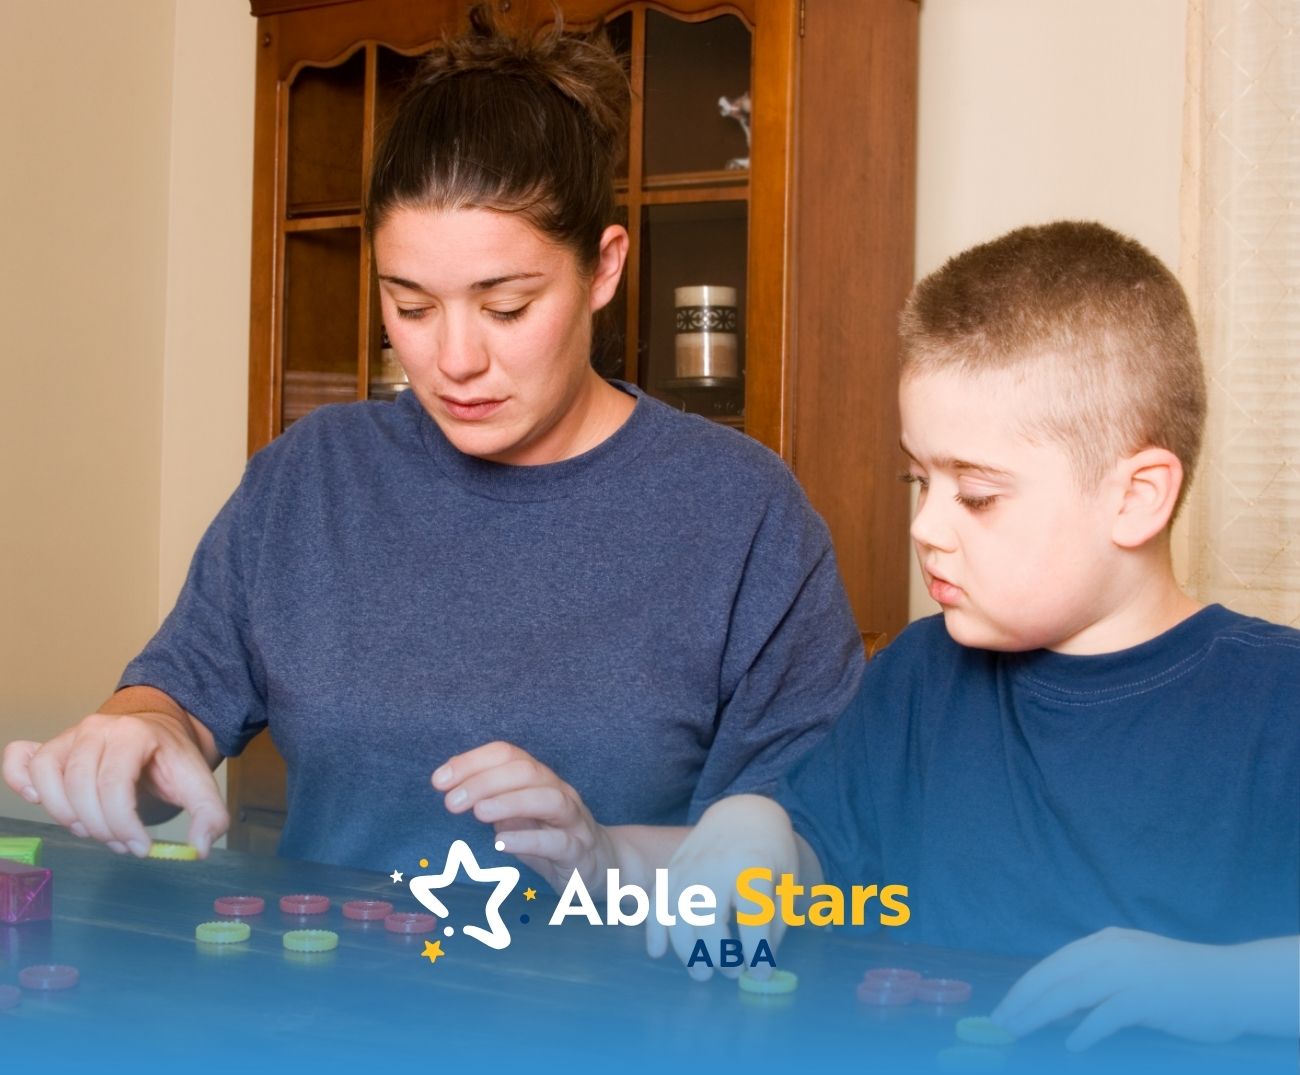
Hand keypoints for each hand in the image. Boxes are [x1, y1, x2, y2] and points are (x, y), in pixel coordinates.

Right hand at [3, 705, 227, 857]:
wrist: (157, 732)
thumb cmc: (170, 760)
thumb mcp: (198, 783)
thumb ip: (209, 814)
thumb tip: (200, 848)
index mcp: (134, 734)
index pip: (113, 784)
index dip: (123, 824)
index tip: (142, 847)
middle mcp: (96, 729)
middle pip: (79, 786)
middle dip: (100, 826)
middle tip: (123, 843)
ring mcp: (69, 737)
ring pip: (47, 778)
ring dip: (66, 814)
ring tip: (94, 828)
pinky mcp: (50, 748)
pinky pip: (20, 760)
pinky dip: (21, 782)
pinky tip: (41, 801)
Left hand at [432, 741, 614, 892]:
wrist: (605, 867)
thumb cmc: (552, 840)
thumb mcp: (518, 818)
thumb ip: (492, 801)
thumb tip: (451, 786)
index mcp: (540, 779)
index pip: (507, 755)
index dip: (472, 762)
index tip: (439, 780)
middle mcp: (559, 792)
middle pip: (526, 771)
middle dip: (484, 781)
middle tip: (451, 801)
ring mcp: (573, 821)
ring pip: (548, 799)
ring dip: (509, 802)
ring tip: (478, 813)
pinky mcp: (580, 853)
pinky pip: (559, 842)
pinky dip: (529, 840)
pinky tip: (501, 843)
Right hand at [645, 794, 798, 981]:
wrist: (744, 812)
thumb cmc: (772, 852)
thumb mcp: (786, 883)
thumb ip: (775, 924)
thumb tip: (759, 968)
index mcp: (753, 868)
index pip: (752, 915)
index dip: (757, 950)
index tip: (762, 972)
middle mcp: (717, 866)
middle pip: (708, 920)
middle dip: (719, 956)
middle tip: (733, 972)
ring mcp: (690, 866)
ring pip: (678, 916)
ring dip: (687, 952)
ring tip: (703, 972)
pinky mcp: (673, 868)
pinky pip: (657, 902)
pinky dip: (654, 929)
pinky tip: (658, 952)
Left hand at [992, 927, 1295, 1049]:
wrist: (1231, 983)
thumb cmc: (1179, 981)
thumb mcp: (1130, 967)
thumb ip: (1097, 978)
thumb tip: (1056, 1005)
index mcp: (1105, 942)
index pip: (1053, 964)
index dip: (1025, 987)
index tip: (1005, 1009)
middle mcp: (1112, 951)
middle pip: (1055, 976)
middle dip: (1023, 1001)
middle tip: (1000, 1024)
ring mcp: (1130, 972)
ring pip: (1071, 992)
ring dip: (1041, 1014)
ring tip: (1020, 1032)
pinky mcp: (1148, 996)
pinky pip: (1108, 1014)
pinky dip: (1087, 1029)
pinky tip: (1073, 1045)